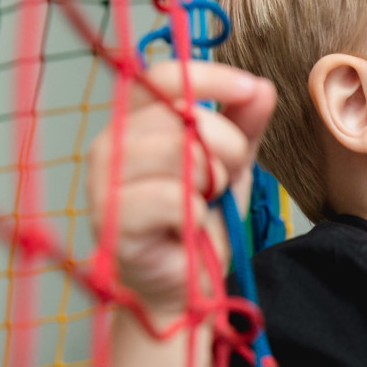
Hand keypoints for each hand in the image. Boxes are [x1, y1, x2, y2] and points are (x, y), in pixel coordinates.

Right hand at [86, 60, 276, 315]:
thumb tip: (261, 87)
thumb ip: (243, 125)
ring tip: (205, 203)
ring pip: (178, 151)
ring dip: (212, 181)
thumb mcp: (231, 165)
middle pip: (181, 115)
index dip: (210, 77)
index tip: (250, 88)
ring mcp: (105, 183)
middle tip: (224, 180)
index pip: (162, 77)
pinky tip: (189, 229)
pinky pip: (170, 197)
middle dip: (227, 146)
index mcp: (135, 124)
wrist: (186, 289)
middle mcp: (112, 145)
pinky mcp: (113, 221)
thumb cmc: (199, 225)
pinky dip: (195, 215)